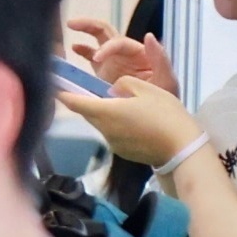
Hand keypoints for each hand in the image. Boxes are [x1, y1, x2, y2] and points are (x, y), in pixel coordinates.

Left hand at [55, 75, 205, 169]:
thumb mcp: (147, 88)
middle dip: (87, 101)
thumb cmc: (165, 114)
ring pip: (101, 123)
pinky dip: (117, 125)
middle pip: (88, 113)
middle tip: (93, 90)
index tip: (54, 86)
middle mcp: (104, 129)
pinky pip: (113, 134)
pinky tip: (135, 122)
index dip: (62, 93)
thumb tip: (112, 90)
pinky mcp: (122, 152)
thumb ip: (124, 84)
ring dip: (105, 113)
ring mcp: (112, 143)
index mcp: (106, 112)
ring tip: (124, 104)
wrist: (183, 148)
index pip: (75, 102)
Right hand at [69, 17, 176, 97]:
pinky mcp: (103, 72)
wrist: (154, 116)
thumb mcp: (167, 80)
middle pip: (106, 32)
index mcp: (139, 53)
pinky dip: (82, 51)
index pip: (118, 43)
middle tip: (72, 24)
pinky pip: (91, 57)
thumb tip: (148, 36)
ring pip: (97, 40)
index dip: (106, 48)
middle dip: (89, 26)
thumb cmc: (164, 99)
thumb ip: (160, 58)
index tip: (96, 58)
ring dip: (84, 31)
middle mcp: (125, 53)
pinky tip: (73, 48)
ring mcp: (113, 61)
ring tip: (70, 26)